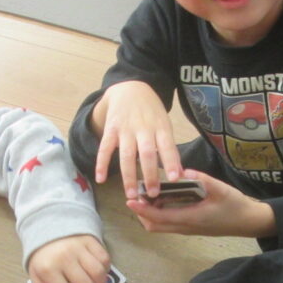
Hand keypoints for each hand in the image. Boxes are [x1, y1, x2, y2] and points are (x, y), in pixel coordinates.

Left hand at [28, 234, 110, 282]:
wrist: (48, 228)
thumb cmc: (43, 257)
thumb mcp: (37, 277)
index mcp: (48, 269)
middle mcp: (65, 258)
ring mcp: (79, 248)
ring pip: (98, 273)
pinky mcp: (91, 240)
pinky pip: (105, 259)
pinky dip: (105, 271)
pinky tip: (99, 276)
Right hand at [92, 81, 183, 198]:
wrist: (130, 88)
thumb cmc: (151, 112)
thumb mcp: (165, 125)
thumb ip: (170, 149)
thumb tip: (180, 174)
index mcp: (160, 127)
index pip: (168, 146)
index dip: (171, 162)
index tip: (175, 179)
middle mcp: (143, 128)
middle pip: (147, 153)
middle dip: (150, 174)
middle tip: (153, 194)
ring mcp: (126, 129)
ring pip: (127, 154)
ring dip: (128, 176)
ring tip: (131, 195)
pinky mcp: (111, 129)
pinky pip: (105, 148)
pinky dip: (102, 164)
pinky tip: (101, 179)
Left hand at [126, 169, 276, 237]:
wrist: (248, 222)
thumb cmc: (235, 206)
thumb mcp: (221, 189)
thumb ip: (203, 180)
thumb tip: (184, 171)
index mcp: (190, 218)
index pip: (159, 217)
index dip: (142, 209)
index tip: (130, 200)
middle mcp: (185, 227)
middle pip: (154, 226)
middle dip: (141, 213)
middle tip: (136, 195)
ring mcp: (187, 229)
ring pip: (160, 227)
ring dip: (149, 215)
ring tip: (146, 197)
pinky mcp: (190, 227)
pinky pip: (168, 225)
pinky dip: (158, 215)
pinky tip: (161, 200)